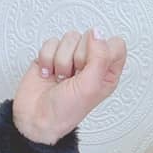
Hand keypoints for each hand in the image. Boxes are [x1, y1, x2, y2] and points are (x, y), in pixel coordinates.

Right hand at [13, 28, 127, 143]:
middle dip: (78, 57)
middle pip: (90, 38)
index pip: (115, 44)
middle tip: (74, 76)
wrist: (36, 118)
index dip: (102, 51)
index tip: (91, 67)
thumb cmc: (66, 111)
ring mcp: (71, 58)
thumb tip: (97, 33)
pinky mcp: (52, 55)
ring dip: (61, 60)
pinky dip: (47, 59)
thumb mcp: (90, 87)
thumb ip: (100, 58)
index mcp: (107, 73)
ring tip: (61, 78)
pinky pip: (52, 42)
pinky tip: (49, 74)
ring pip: (70, 38)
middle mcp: (91, 63)